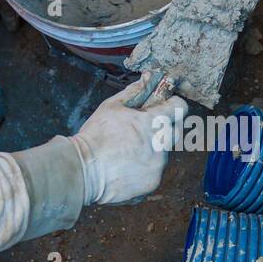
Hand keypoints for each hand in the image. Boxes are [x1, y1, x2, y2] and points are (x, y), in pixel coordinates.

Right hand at [69, 72, 186, 205]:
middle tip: (142, 129)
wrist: (82, 171)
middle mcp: (161, 145)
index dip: (173, 105)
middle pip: (175, 131)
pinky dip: (144, 167)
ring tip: (128, 150)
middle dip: (163, 128)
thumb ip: (135, 92)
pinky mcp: (152, 182)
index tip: (166, 106)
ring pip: (164, 153)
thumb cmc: (95, 136)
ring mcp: (158, 166)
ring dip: (152, 149)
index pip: (180, 108)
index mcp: (153, 122)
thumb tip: (148, 78)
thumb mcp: (112, 106)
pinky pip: (154, 171)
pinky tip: (126, 166)